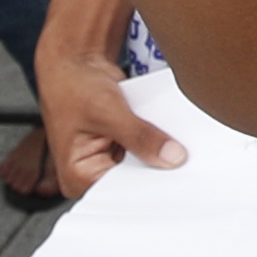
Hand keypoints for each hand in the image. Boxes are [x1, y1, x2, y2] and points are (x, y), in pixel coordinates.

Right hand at [36, 39, 182, 196]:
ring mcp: (108, 161)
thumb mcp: (109, 111)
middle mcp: (91, 174)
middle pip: (133, 181)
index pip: (120, 193)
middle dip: (156, 169)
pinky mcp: (122, 148)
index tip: (177, 179)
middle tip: (182, 159)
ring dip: (159, 154)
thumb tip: (172, 157)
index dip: (149, 185)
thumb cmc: (74, 86)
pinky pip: (145, 151)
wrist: (77, 64)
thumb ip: (140, 136)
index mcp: (77, 176)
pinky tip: (170, 136)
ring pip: (143, 166)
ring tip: (175, 144)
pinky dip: (157, 142)